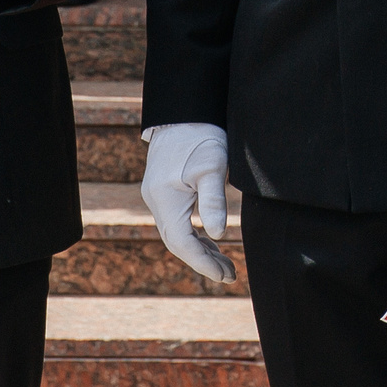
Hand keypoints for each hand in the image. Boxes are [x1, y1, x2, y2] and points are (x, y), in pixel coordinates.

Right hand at [140, 122, 236, 283]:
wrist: (184, 110)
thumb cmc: (201, 135)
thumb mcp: (212, 166)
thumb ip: (214, 200)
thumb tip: (219, 234)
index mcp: (166, 199)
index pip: (182, 243)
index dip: (202, 262)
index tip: (223, 276)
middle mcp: (156, 201)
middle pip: (178, 242)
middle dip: (203, 261)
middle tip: (229, 275)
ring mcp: (158, 196)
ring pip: (177, 233)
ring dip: (200, 250)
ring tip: (225, 264)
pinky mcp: (164, 190)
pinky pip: (178, 222)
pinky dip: (195, 235)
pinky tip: (212, 240)